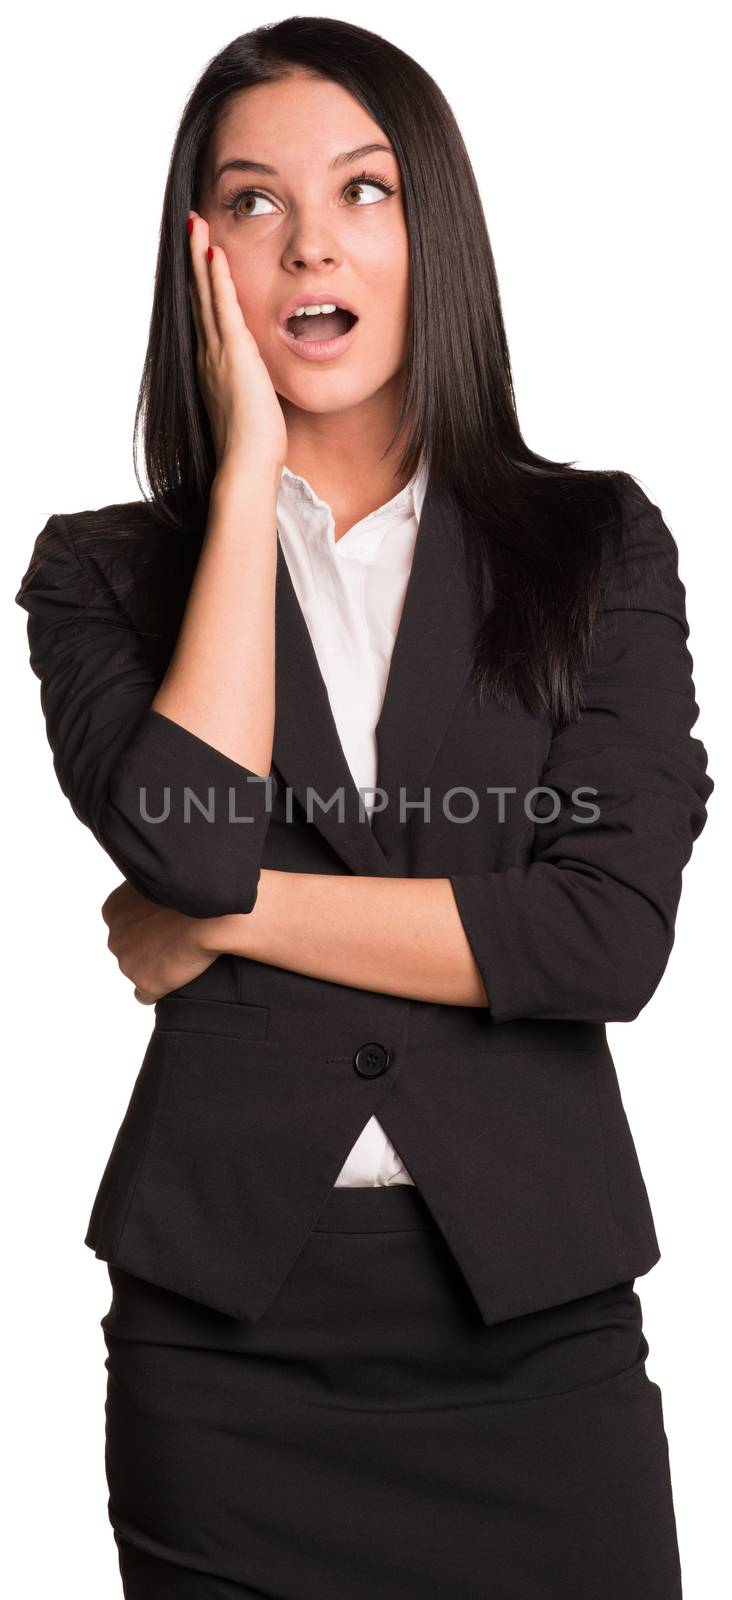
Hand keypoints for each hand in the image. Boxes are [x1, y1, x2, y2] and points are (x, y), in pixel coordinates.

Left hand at [101, 881, 221, 1004]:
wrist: (212, 916)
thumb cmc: (191, 892)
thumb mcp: (160, 881)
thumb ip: (147, 891)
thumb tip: (154, 897)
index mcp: (114, 910)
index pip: (122, 924)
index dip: (146, 925)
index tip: (166, 923)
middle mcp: (115, 937)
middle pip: (128, 948)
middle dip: (149, 946)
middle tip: (176, 939)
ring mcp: (128, 963)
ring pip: (137, 970)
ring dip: (155, 966)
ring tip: (182, 956)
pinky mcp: (147, 984)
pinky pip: (145, 995)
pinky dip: (158, 989)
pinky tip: (177, 976)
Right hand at [187, 209, 287, 471]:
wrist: (246, 466)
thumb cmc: (254, 448)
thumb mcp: (254, 409)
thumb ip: (254, 388)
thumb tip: (263, 383)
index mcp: (213, 368)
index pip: (206, 316)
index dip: (201, 285)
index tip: (200, 258)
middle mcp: (208, 357)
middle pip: (198, 298)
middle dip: (194, 261)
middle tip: (189, 226)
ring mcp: (217, 354)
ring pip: (205, 295)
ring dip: (201, 258)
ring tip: (195, 225)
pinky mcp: (232, 355)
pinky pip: (222, 308)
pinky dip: (217, 280)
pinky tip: (215, 254)